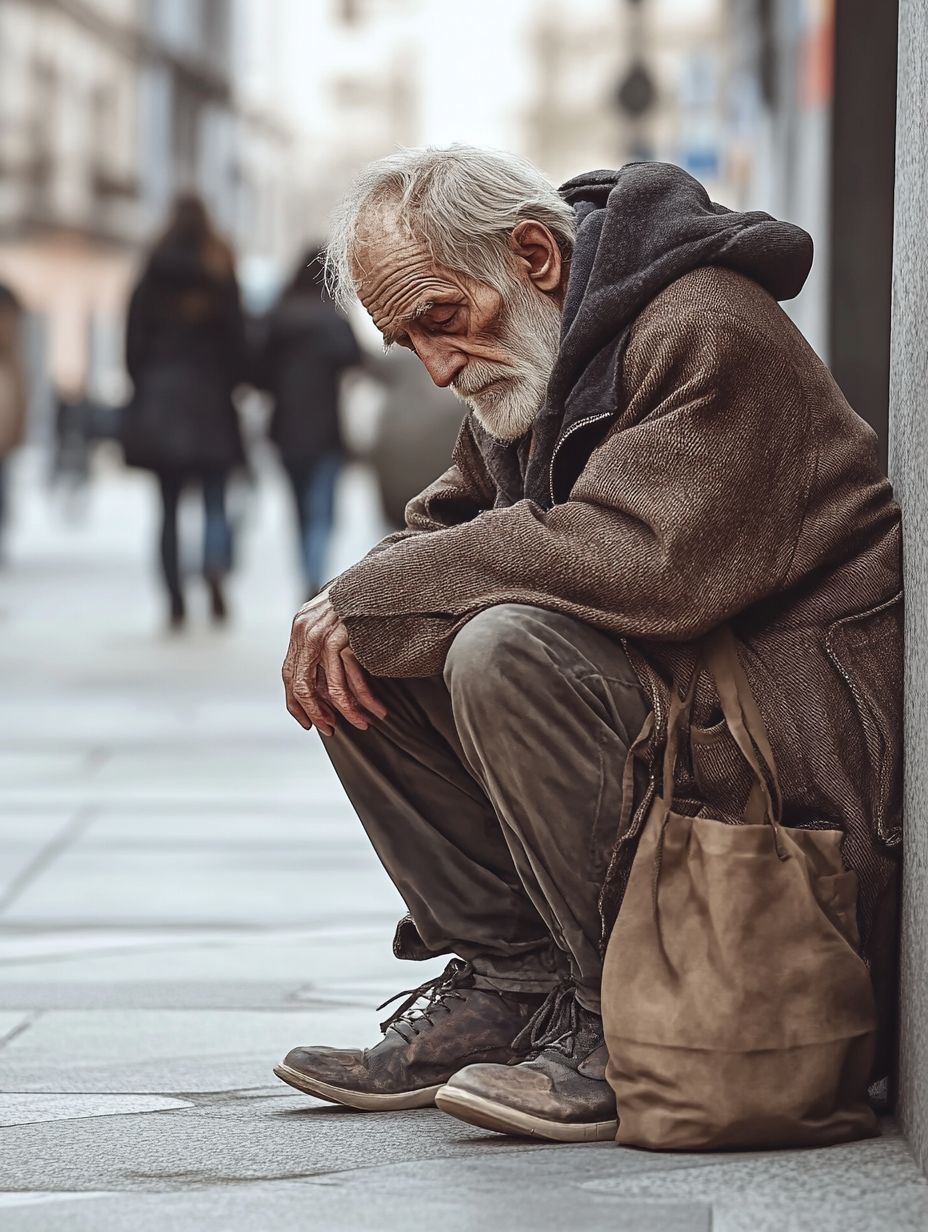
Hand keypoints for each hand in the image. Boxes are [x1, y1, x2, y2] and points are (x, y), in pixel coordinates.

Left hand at [281, 590, 386, 735]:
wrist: (384, 576)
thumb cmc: (364, 599)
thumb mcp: (334, 616)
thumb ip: (323, 640)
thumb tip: (322, 679)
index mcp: (300, 627)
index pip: (289, 673)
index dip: (296, 703)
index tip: (308, 722)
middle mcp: (306, 631)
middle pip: (302, 685)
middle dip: (316, 712)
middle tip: (331, 730)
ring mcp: (325, 635)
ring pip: (329, 688)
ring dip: (347, 712)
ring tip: (363, 724)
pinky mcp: (346, 638)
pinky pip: (351, 681)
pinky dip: (364, 700)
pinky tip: (376, 709)